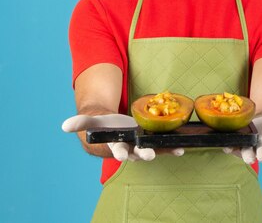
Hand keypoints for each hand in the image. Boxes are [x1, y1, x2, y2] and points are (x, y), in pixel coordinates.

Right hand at [62, 114, 183, 161]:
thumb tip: (64, 125)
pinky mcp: (149, 143)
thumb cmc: (100, 125)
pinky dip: (170, 148)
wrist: (110, 129)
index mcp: (113, 145)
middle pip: (135, 153)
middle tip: (148, 154)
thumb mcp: (90, 121)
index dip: (118, 152)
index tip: (120, 155)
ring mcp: (139, 146)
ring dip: (162, 151)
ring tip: (176, 150)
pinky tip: (181, 148)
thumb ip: (79, 123)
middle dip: (142, 154)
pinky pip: (160, 147)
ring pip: (150, 150)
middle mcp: (127, 149)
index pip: (115, 150)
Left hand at [225, 115, 261, 168]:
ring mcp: (246, 144)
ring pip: (245, 151)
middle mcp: (259, 146)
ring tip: (247, 158)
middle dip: (261, 155)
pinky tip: (226, 146)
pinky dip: (229, 146)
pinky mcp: (234, 141)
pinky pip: (230, 144)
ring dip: (245, 154)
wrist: (257, 126)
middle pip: (261, 152)